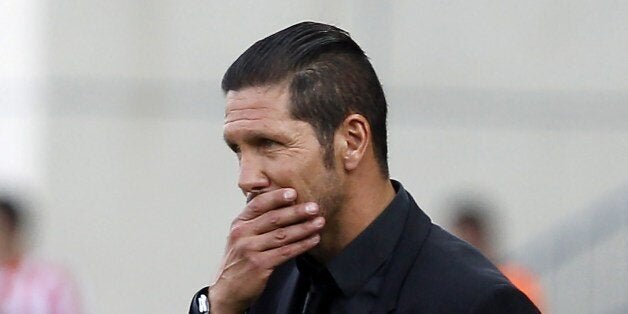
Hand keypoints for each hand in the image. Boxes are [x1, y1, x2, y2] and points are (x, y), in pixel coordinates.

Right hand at [209, 188, 323, 312]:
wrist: (227, 290)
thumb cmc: (239, 261)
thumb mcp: (240, 236)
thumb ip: (255, 220)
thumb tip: (276, 200)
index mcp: (239, 224)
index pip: (258, 204)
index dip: (277, 197)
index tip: (293, 192)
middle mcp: (242, 234)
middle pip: (274, 218)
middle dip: (297, 212)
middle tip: (314, 207)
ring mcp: (250, 250)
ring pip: (282, 235)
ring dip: (304, 228)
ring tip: (319, 222)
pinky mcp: (259, 265)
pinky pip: (285, 252)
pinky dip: (302, 245)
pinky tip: (313, 240)